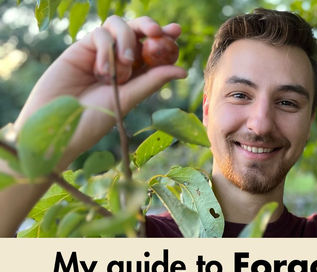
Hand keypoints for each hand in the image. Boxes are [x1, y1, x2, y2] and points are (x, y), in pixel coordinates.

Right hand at [14, 16, 186, 165]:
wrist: (59, 125)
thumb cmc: (92, 121)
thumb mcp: (127, 100)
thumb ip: (151, 82)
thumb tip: (183, 70)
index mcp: (133, 76)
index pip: (152, 50)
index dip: (165, 38)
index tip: (177, 31)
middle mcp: (117, 62)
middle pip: (137, 31)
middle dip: (149, 27)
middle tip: (157, 32)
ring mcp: (100, 53)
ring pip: (119, 26)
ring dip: (126, 40)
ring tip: (125, 65)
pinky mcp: (82, 48)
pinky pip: (100, 34)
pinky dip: (106, 48)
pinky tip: (101, 71)